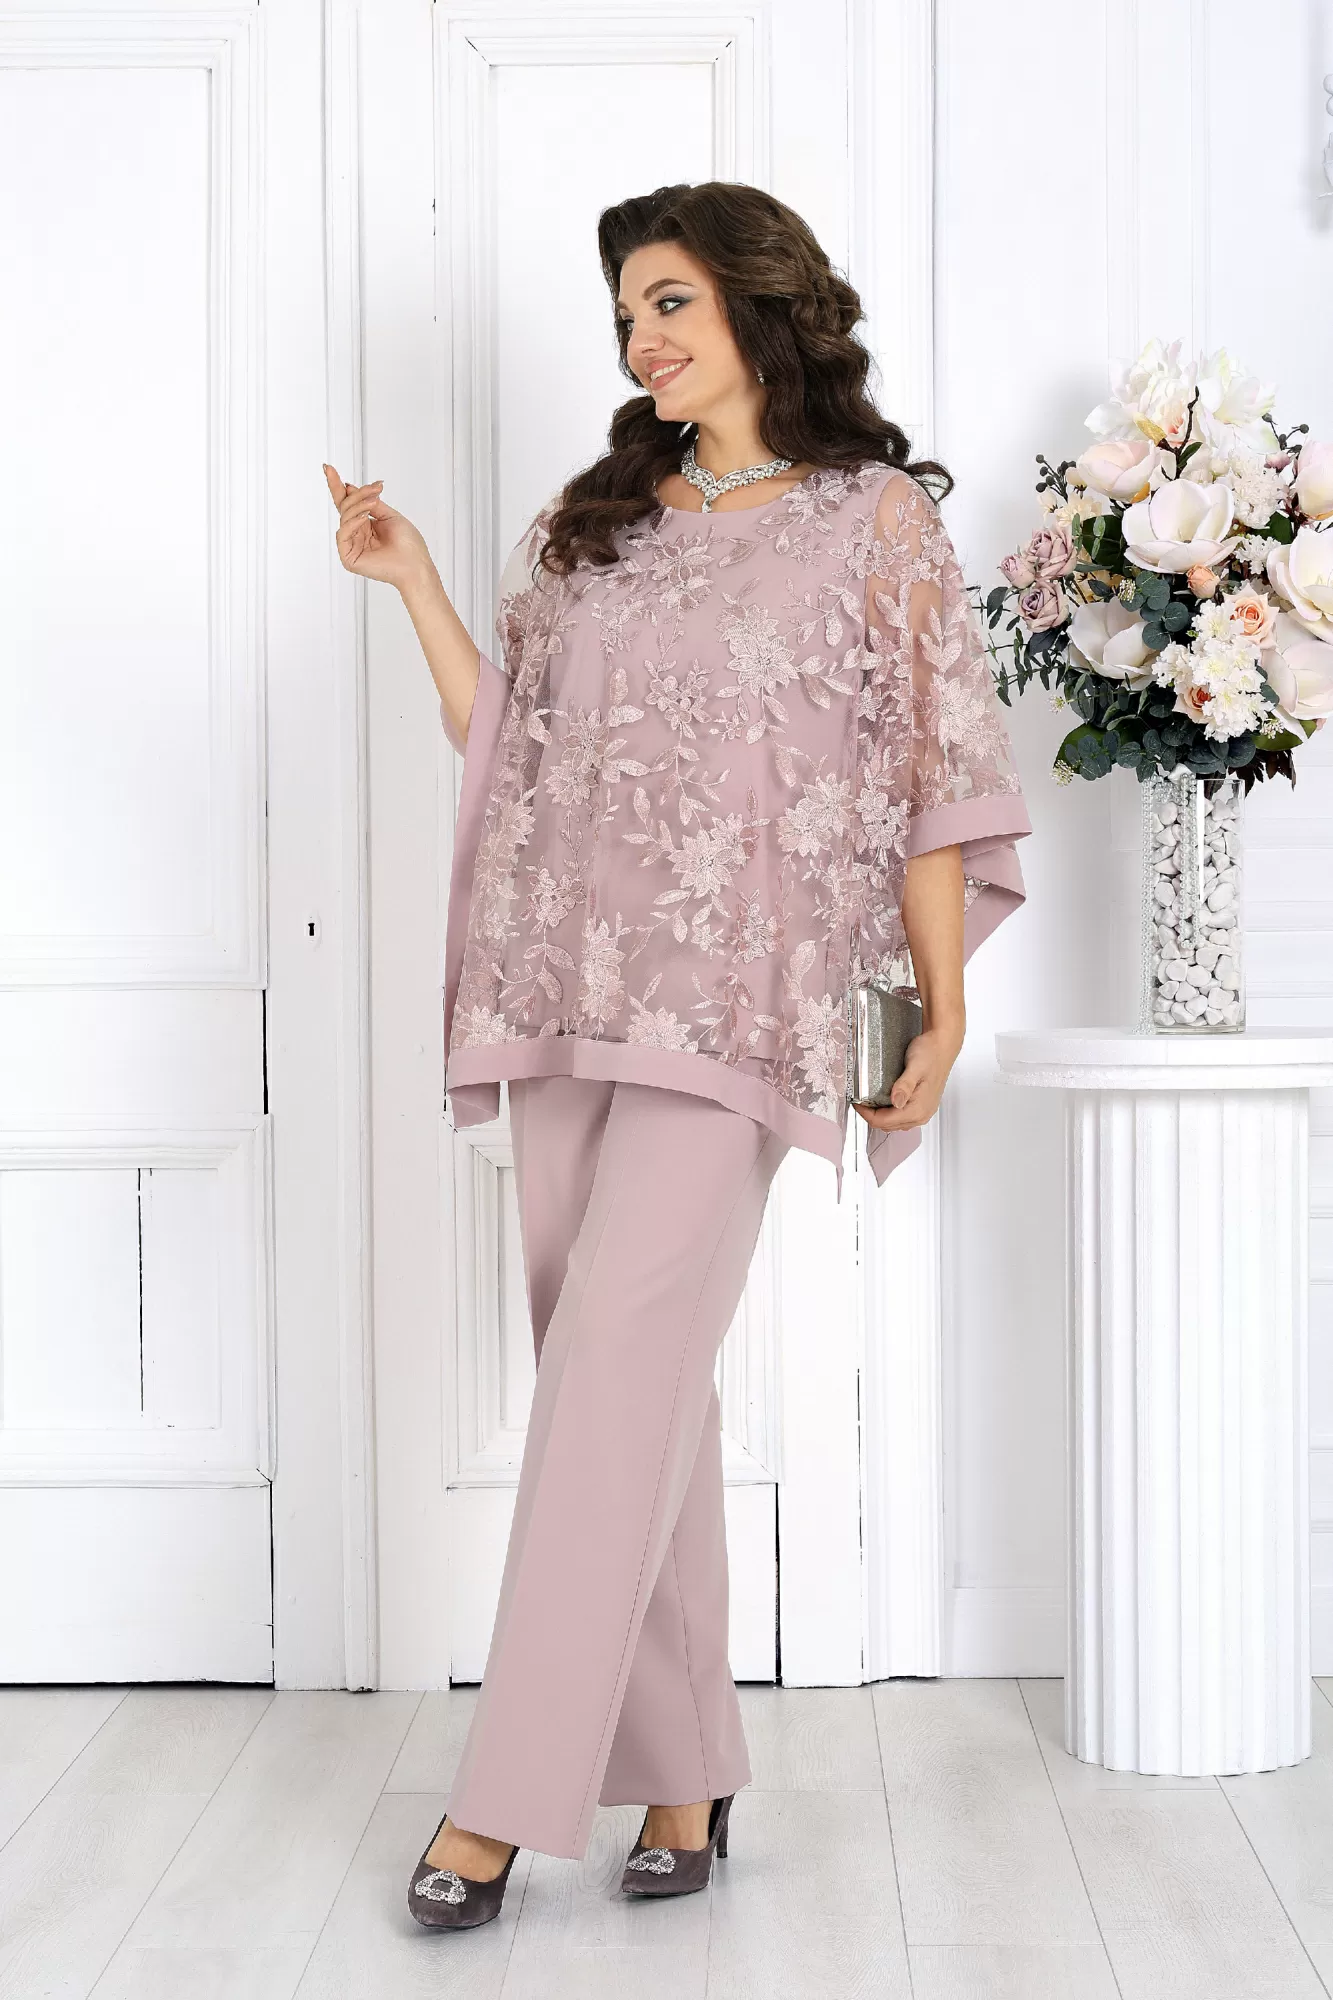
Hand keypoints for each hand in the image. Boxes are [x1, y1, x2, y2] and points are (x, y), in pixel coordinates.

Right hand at [322, 463, 434, 592]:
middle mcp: (356, 534)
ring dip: (359, 506)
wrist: (416, 564)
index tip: (328, 467)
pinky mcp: (348, 557)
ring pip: (345, 517)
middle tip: (375, 489)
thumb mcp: (389, 515)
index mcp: (365, 525)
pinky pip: (344, 533)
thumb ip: (369, 502)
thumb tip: (350, 488)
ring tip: (374, 502)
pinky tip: (364, 518)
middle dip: (357, 494)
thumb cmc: (409, 544)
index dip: (337, 486)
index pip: (347, 504)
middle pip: (345, 506)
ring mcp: (351, 546)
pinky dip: (353, 522)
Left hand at [853, 1023, 963, 1134]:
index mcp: (918, 1109)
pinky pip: (901, 1117)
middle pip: (887, 1125)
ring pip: (894, 1124)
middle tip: (859, 1100)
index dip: (865, 1114)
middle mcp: (922, 1114)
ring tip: (868, 1100)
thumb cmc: (931, 1053)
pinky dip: (889, 1113)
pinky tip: (883, 1100)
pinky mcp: (922, 1106)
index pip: (883, 1121)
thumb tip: (896, 1101)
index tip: (856, 1102)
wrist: (942, 1046)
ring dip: (880, 1116)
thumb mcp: (915, 1066)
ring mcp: (923, 1112)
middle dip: (870, 1115)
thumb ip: (905, 1085)